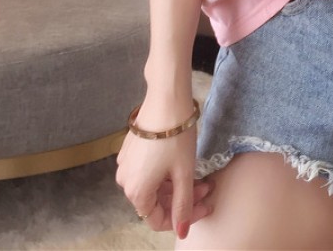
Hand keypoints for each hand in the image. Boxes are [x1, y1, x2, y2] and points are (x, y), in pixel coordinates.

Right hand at [115, 100, 214, 239]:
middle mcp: (125, 181)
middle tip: (206, 188)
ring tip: (200, 176)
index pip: (158, 220)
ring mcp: (126, 164)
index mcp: (137, 192)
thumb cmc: (176, 137)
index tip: (204, 207)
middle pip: (156, 202)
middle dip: (183, 199)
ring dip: (176, 185)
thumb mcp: (184, 174)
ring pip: (154, 186)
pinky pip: (148, 171)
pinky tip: (183, 165)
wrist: (165, 100)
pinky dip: (166, 173)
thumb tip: (182, 232)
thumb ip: (183, 205)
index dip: (183, 218)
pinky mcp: (131, 149)